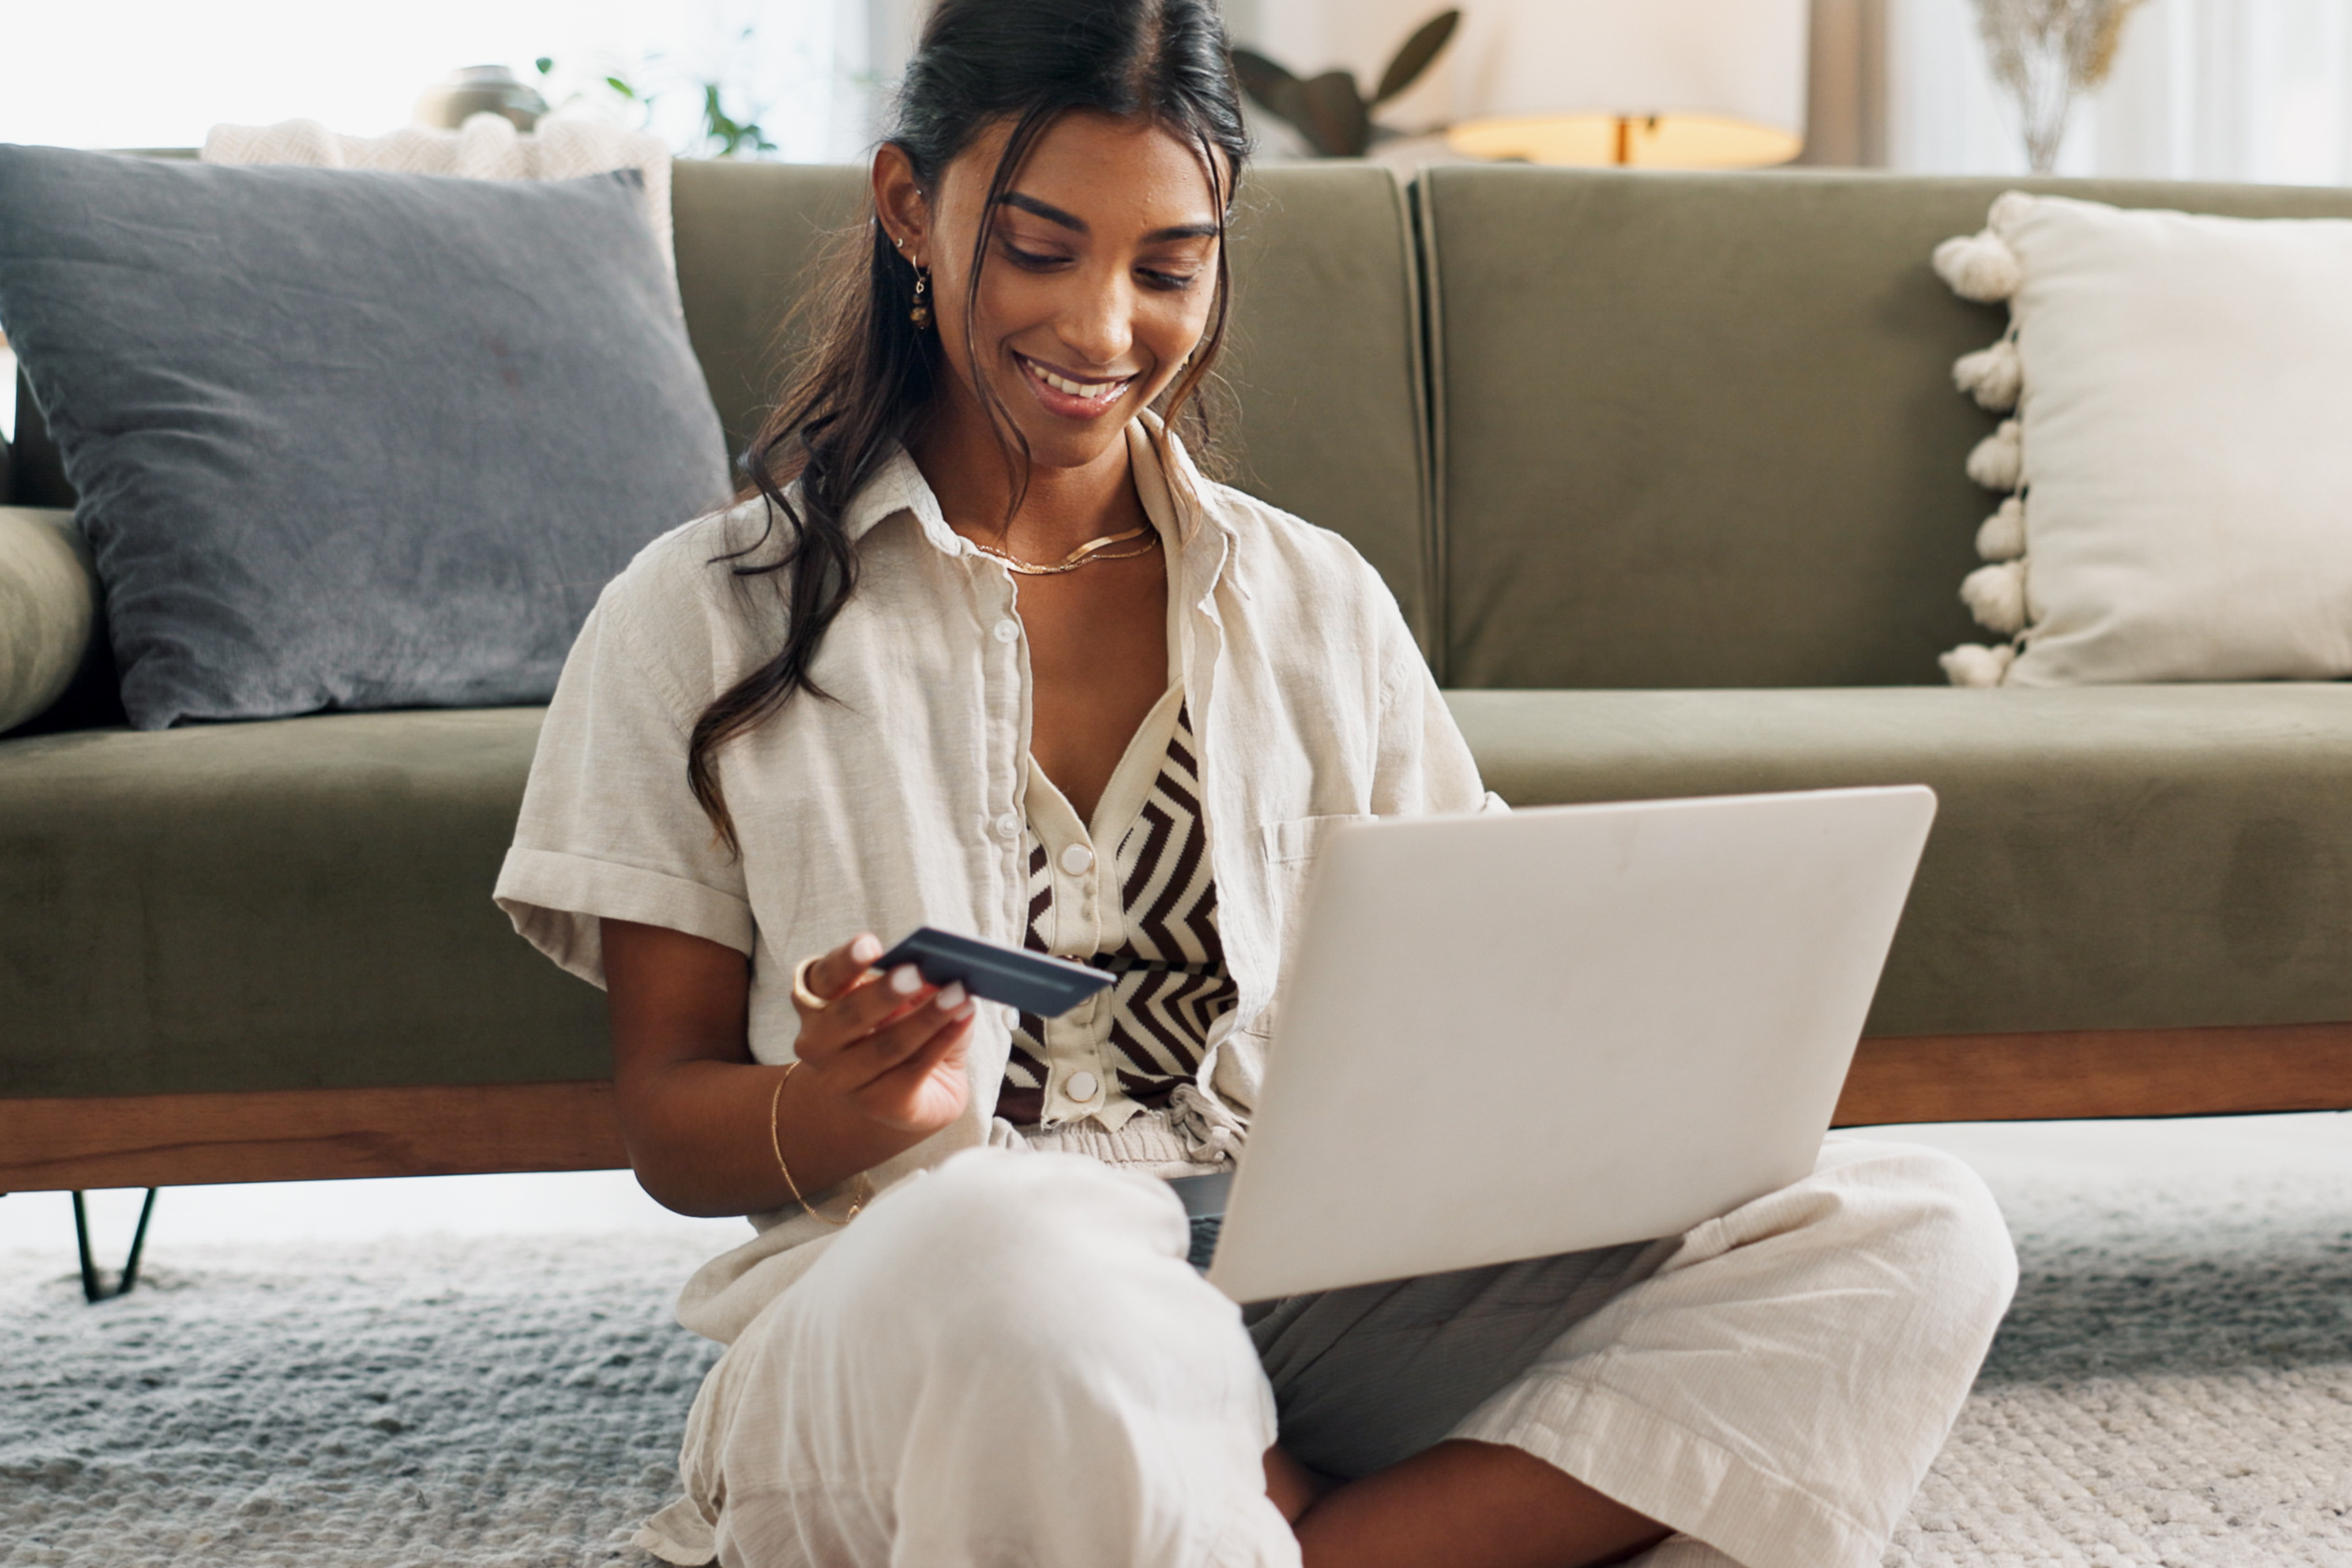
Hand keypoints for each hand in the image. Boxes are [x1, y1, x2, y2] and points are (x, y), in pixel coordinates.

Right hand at [790, 932, 976, 1136]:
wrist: (903, 1093)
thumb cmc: (900, 1028)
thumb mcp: (905, 996)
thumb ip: (917, 980)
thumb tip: (943, 968)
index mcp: (817, 1002)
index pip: (824, 977)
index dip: (846, 962)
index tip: (872, 945)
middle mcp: (818, 1043)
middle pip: (849, 1015)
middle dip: (885, 992)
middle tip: (917, 972)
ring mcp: (843, 1080)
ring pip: (886, 1046)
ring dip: (927, 1017)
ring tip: (958, 993)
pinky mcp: (878, 1105)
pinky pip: (914, 1070)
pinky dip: (943, 1040)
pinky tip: (964, 1018)